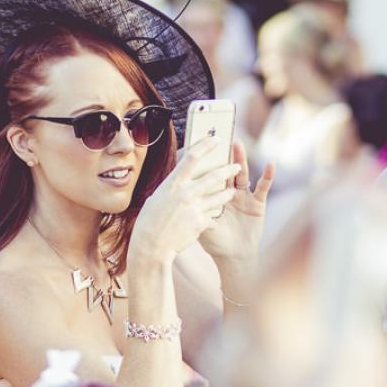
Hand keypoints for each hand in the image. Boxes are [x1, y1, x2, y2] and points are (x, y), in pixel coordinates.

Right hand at [129, 136, 242, 265]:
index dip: (206, 145)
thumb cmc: (149, 222)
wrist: (151, 247)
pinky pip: (212, 217)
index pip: (192, 157)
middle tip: (237, 166)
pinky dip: (212, 218)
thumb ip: (172, 189)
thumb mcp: (157, 198)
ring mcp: (195, 208)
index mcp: (173, 183)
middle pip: (214, 176)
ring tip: (232, 192)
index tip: (216, 139)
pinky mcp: (201, 223)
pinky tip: (212, 220)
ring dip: (227, 193)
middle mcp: (186, 193)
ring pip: (220, 196)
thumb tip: (180, 181)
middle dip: (228, 170)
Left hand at [198, 141, 274, 266]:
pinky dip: (267, 176)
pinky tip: (271, 164)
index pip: (208, 173)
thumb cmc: (215, 242)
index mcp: (213, 195)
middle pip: (224, 169)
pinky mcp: (257, 203)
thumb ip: (194, 211)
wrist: (232, 257)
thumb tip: (180, 200)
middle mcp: (228, 192)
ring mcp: (243, 196)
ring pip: (241, 174)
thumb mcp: (201, 224)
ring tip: (237, 144)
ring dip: (240, 159)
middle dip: (221, 154)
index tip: (198, 143)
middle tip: (218, 135)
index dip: (205, 160)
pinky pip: (263, 187)